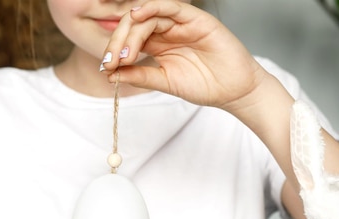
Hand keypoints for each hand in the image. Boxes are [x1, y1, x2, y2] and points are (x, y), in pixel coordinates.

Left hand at [100, 1, 266, 113]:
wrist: (232, 90)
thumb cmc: (203, 86)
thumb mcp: (164, 82)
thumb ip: (140, 75)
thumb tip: (110, 75)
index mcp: (157, 45)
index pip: (129, 40)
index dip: (115, 51)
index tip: (105, 67)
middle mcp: (165, 31)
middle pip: (133, 26)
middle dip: (118, 43)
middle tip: (110, 61)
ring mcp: (179, 24)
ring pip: (148, 16)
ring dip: (131, 32)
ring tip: (123, 53)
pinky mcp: (195, 18)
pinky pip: (171, 6)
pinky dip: (153, 7)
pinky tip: (138, 15)